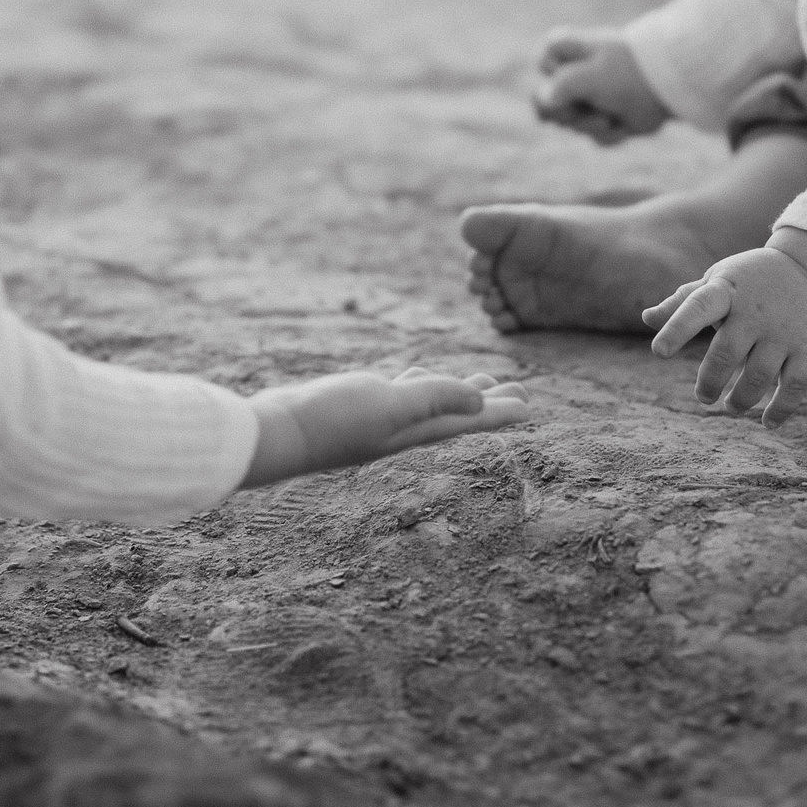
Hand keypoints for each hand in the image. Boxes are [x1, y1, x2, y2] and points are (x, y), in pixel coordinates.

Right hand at [242, 367, 530, 486]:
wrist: (276, 432)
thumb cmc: (331, 420)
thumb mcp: (389, 405)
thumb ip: (434, 397)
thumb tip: (480, 397)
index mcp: (415, 429)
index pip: (469, 419)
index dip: (501, 411)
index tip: (530, 404)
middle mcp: (402, 426)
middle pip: (457, 411)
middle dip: (488, 401)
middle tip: (519, 389)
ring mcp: (379, 416)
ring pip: (430, 401)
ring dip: (457, 390)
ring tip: (481, 379)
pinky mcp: (357, 402)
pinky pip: (399, 392)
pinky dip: (416, 383)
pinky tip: (414, 374)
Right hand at [532, 28, 670, 144]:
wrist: (669, 87)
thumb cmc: (626, 73)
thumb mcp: (587, 76)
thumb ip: (558, 86)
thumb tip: (542, 100)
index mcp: (566, 51)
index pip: (543, 69)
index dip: (557, 81)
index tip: (579, 79)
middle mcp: (574, 74)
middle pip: (550, 105)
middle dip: (573, 111)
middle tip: (595, 102)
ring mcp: (590, 98)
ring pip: (572, 125)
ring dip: (594, 124)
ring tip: (613, 114)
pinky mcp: (606, 117)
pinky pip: (594, 137)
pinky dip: (611, 135)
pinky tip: (624, 124)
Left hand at [643, 247, 806, 419]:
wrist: (805, 269)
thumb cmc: (745, 281)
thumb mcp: (714, 282)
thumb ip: (681, 302)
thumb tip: (647, 318)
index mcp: (725, 291)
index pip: (697, 308)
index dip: (677, 329)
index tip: (658, 352)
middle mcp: (754, 311)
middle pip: (726, 353)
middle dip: (710, 381)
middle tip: (703, 397)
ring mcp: (783, 330)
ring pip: (759, 375)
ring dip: (741, 399)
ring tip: (731, 405)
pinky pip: (795, 385)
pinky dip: (781, 409)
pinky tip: (767, 422)